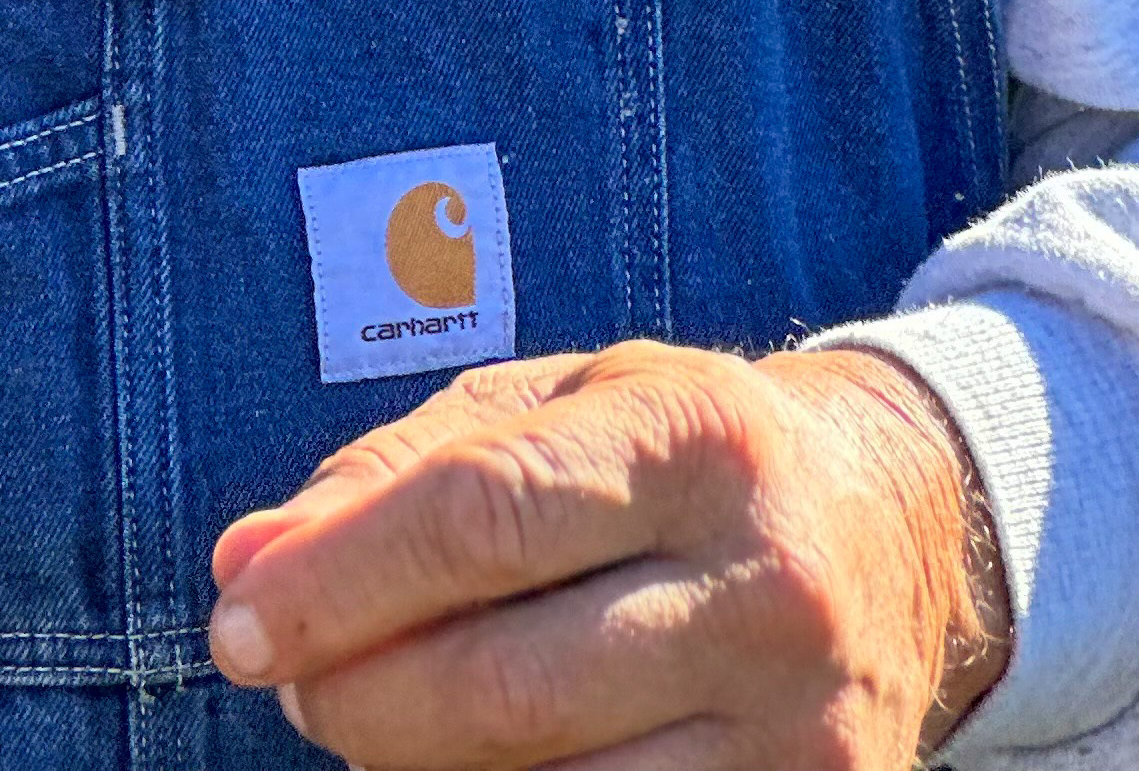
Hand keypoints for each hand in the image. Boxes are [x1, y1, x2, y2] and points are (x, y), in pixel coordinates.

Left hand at [210, 339, 1010, 767]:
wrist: (902, 531)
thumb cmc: (685, 456)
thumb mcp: (561, 405)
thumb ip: (397, 472)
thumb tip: (246, 565)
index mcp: (697, 437)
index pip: (483, 517)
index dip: (339, 581)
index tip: (236, 620)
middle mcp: (765, 586)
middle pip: (503, 688)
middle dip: (357, 696)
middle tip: (289, 681)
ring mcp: (801, 730)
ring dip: (423, 770)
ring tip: (382, 718)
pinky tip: (473, 766)